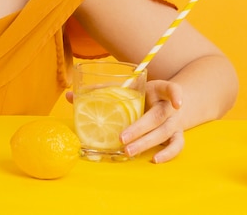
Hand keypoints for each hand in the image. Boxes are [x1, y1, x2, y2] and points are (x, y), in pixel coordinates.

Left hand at [65, 79, 184, 162]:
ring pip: (164, 134)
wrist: (171, 104)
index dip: (176, 94)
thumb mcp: (128, 88)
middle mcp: (169, 107)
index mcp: (159, 90)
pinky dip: (167, 154)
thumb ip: (101, 90)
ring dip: (146, 143)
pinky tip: (153, 159)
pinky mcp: (177, 135)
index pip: (172, 88)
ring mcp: (175, 123)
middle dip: (139, 128)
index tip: (177, 102)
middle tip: (121, 138)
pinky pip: (176, 146)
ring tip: (127, 151)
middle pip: (158, 117)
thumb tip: (69, 95)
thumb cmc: (142, 95)